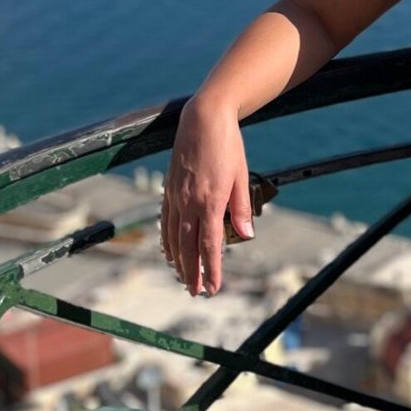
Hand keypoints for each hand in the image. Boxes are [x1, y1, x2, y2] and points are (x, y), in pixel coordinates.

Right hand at [161, 93, 252, 297]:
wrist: (204, 118)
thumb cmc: (228, 145)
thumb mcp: (241, 177)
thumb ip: (241, 209)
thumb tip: (245, 236)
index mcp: (210, 201)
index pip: (209, 244)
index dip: (211, 269)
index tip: (213, 288)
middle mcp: (189, 202)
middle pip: (187, 246)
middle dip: (192, 272)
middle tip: (197, 292)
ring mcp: (175, 195)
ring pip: (173, 237)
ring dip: (178, 260)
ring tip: (184, 278)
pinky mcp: (168, 188)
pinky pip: (165, 221)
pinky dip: (166, 240)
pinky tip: (169, 250)